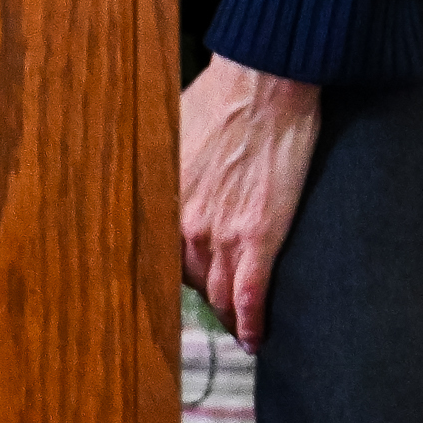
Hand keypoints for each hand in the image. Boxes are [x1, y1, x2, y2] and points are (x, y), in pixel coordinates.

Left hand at [179, 56, 321, 349]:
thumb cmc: (221, 100)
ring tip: (236, 327)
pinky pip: (251, 296)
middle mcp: (185, 224)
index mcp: (164, 199)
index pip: (158, 257)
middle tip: (213, 310)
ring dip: (227, 314)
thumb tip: (161, 180)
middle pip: (191, 281)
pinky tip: (255, 337)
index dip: (169, 278)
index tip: (173, 291)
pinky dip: (252, 323)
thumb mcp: (175, 135)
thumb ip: (167, 168)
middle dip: (203, 297)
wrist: (264, 85)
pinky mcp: (260, 236)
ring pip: (220, 294)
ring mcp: (222, 234)